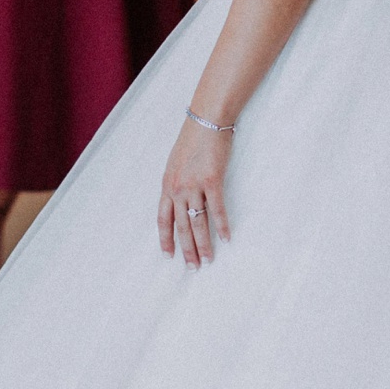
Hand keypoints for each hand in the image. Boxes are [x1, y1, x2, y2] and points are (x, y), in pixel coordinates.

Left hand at [157, 117, 231, 266]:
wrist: (206, 120)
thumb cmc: (193, 139)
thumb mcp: (176, 162)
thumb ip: (177, 182)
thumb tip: (180, 199)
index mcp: (167, 184)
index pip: (163, 219)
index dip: (166, 238)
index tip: (168, 255)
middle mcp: (177, 188)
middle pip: (181, 226)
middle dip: (186, 249)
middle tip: (191, 268)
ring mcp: (194, 185)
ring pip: (197, 222)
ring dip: (203, 244)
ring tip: (207, 260)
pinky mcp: (212, 181)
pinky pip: (217, 209)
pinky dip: (222, 226)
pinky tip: (226, 238)